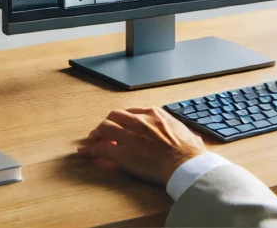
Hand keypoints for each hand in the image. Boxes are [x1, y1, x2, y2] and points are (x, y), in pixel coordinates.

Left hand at [78, 107, 208, 186]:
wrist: (186, 165)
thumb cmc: (191, 153)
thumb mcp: (188, 133)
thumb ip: (180, 132)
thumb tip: (190, 137)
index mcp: (155, 114)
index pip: (132, 112)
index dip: (123, 119)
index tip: (120, 124)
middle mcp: (139, 122)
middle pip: (115, 115)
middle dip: (107, 122)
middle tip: (103, 131)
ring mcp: (129, 136)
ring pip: (104, 128)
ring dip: (96, 134)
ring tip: (92, 140)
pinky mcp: (122, 153)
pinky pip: (101, 149)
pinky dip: (90, 151)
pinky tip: (85, 153)